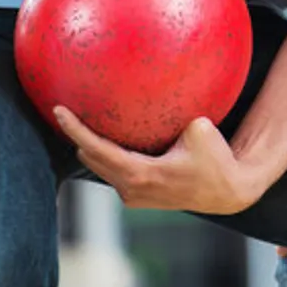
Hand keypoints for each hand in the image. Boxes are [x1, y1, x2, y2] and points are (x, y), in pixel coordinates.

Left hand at [54, 108, 265, 214]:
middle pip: (90, 158)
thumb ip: (178, 113)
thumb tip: (160, 89)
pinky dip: (107, 155)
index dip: (76, 130)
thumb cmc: (216, 159)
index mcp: (140, 174)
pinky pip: (113, 171)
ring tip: (82, 121)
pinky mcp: (137, 197)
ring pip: (100, 166)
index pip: (98, 149)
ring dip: (91, 147)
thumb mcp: (200, 129)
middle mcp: (130, 189)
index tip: (58, 110)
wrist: (227, 192)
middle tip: (65, 109)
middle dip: (76, 136)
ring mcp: (133, 197)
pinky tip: (111, 138)